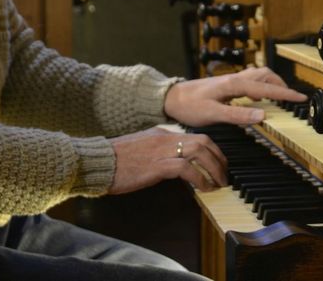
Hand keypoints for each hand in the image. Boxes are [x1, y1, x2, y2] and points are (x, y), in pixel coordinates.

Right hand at [109, 127, 226, 193]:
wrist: (98, 161)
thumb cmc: (115, 160)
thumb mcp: (141, 149)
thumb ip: (158, 151)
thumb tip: (174, 164)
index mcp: (161, 133)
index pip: (195, 136)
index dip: (212, 150)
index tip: (218, 163)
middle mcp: (165, 137)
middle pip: (203, 140)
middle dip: (219, 158)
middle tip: (224, 173)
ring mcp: (162, 150)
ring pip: (200, 151)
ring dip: (214, 168)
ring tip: (219, 183)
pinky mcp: (157, 165)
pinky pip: (187, 169)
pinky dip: (200, 178)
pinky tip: (204, 188)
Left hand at [163, 66, 307, 126]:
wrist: (171, 97)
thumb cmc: (189, 106)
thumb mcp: (213, 114)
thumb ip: (238, 115)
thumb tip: (263, 115)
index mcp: (235, 85)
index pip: (266, 88)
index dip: (286, 94)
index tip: (301, 99)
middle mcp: (235, 78)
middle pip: (266, 75)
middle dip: (281, 85)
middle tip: (292, 99)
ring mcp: (231, 80)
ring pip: (258, 76)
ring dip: (271, 84)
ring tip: (279, 98)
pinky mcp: (226, 84)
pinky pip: (250, 81)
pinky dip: (261, 87)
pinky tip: (258, 99)